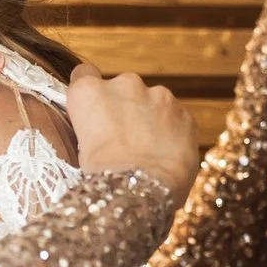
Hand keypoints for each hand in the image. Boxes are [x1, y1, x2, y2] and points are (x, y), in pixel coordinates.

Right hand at [65, 63, 197, 193]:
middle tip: (124, 139)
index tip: (95, 108)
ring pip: (153, 103)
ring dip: (151, 119)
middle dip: (125, 109)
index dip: (91, 94)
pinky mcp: (184, 112)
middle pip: (123, 89)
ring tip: (148, 151)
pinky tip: (165, 155)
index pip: (84, 74)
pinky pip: (176, 119)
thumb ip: (94, 127)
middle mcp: (123, 84)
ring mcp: (158, 95)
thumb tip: (104, 132)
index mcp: (89, 92)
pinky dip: (172, 132)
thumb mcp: (82, 149)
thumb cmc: (103, 176)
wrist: (139, 191)